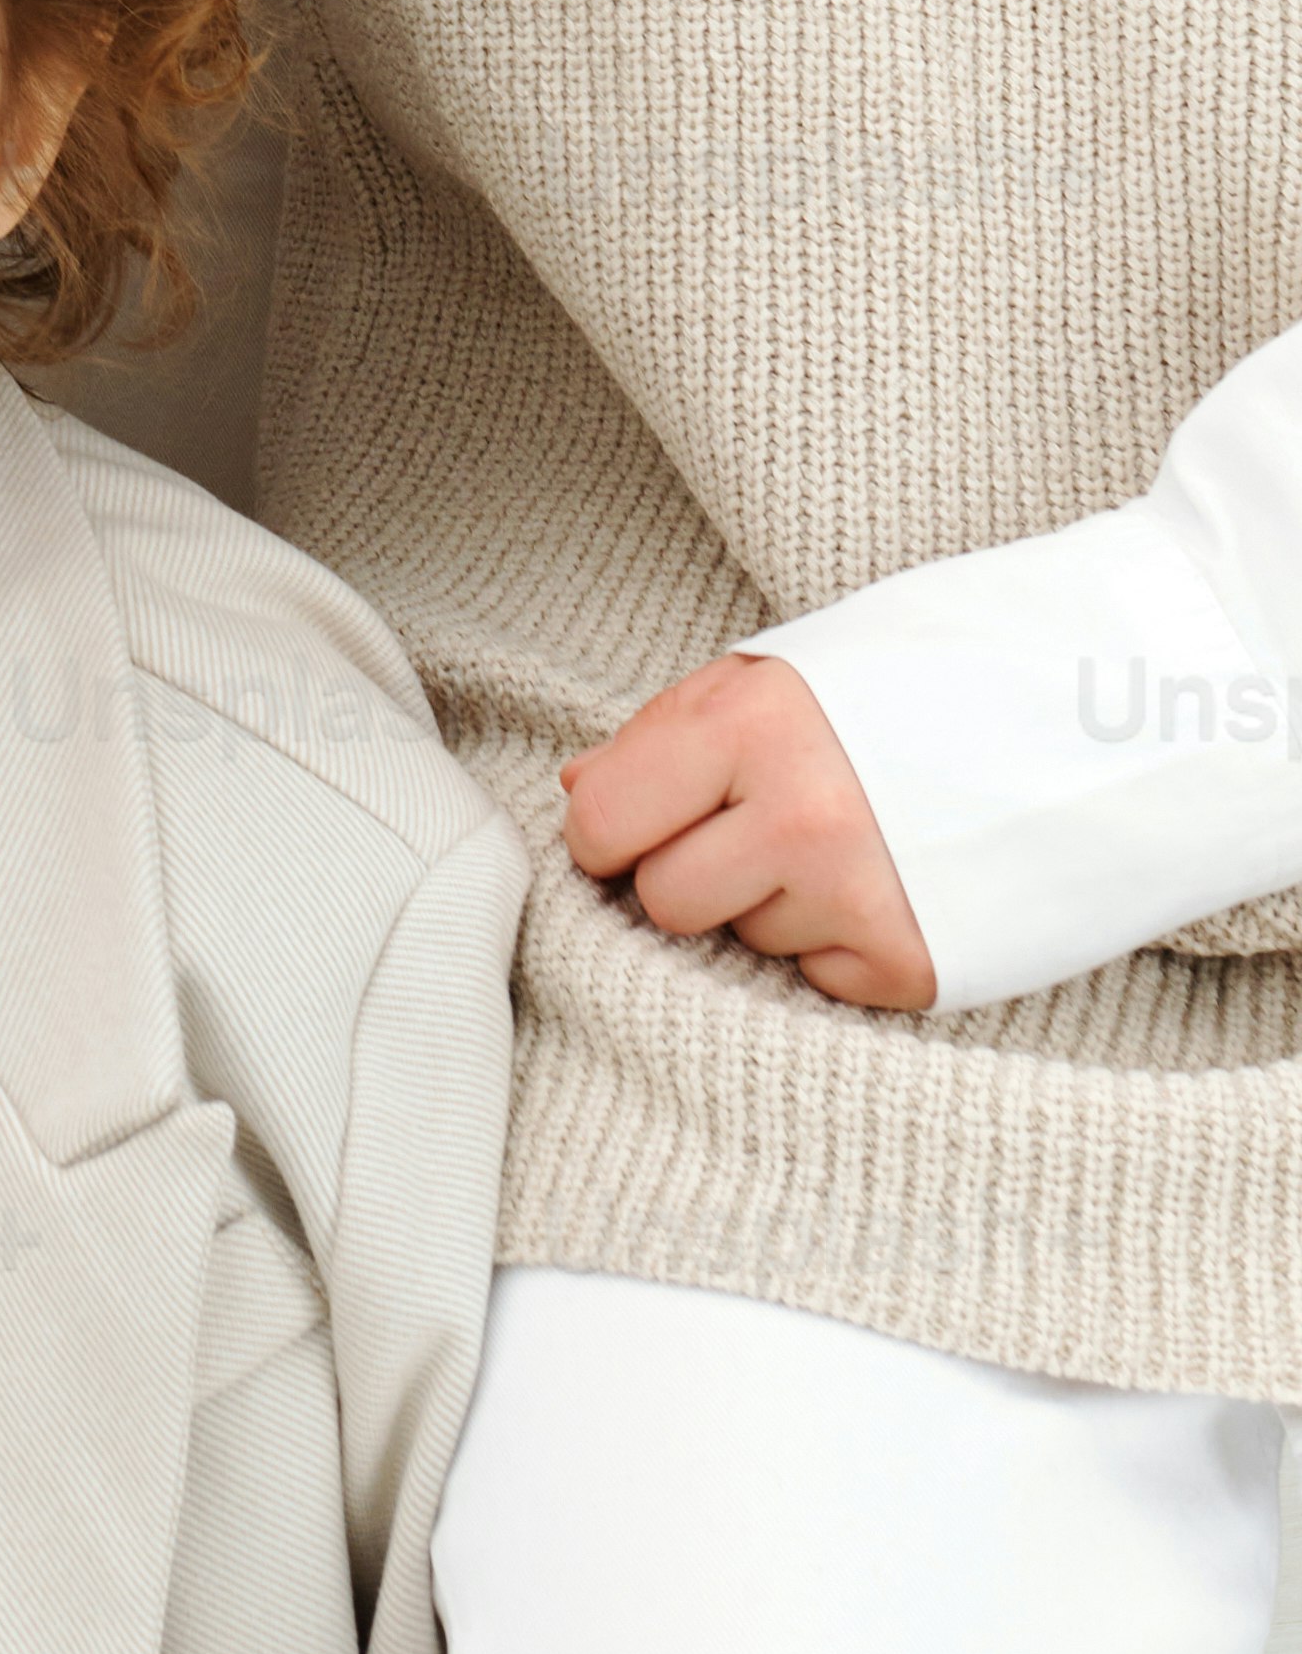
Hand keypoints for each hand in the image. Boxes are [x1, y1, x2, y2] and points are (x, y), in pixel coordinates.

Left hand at [560, 654, 938, 1011]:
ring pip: (741, 941)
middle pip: (664, 901)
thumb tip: (579, 793)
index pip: (602, 822)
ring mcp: (860, 897)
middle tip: (755, 828)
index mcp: (751, 724)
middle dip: (690, 873)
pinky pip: (814, 980)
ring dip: (771, 905)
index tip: (629, 828)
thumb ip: (669, 731)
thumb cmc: (905, 689)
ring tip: (842, 843)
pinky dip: (835, 944)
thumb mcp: (777, 674)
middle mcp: (802, 816)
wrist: (1075, 728)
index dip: (605, 832)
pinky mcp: (911, 964)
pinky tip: (883, 884)